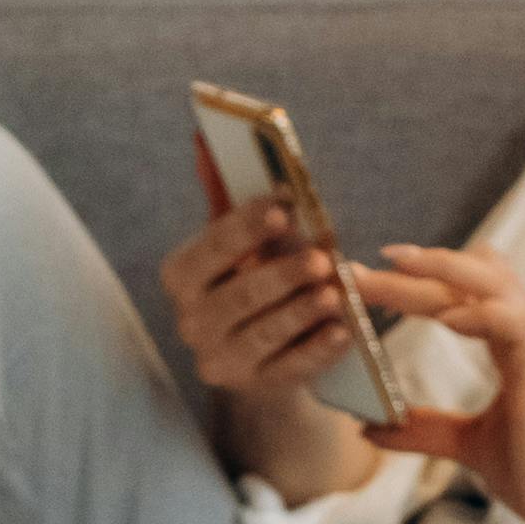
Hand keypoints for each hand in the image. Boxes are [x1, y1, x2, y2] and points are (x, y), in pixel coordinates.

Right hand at [160, 161, 380, 464]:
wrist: (259, 353)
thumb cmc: (248, 277)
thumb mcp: (236, 237)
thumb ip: (222, 191)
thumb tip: (202, 134)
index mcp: (181, 276)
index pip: (210, 249)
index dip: (246, 226)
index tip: (283, 205)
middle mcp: (190, 322)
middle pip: (236, 297)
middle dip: (279, 276)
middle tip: (320, 259)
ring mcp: (219, 361)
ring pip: (261, 336)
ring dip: (300, 313)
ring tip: (335, 292)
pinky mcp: (253, 389)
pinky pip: (288, 370)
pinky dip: (317, 350)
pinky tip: (343, 331)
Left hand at [356, 238, 524, 523]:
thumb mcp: (469, 446)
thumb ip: (425, 430)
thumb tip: (371, 425)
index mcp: (515, 345)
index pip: (464, 293)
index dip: (421, 278)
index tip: (370, 276)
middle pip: (469, 278)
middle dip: (412, 270)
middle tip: (352, 270)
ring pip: (489, 283)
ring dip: (434, 274)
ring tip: (387, 269)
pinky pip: (511, 320)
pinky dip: (475, 314)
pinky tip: (439, 318)